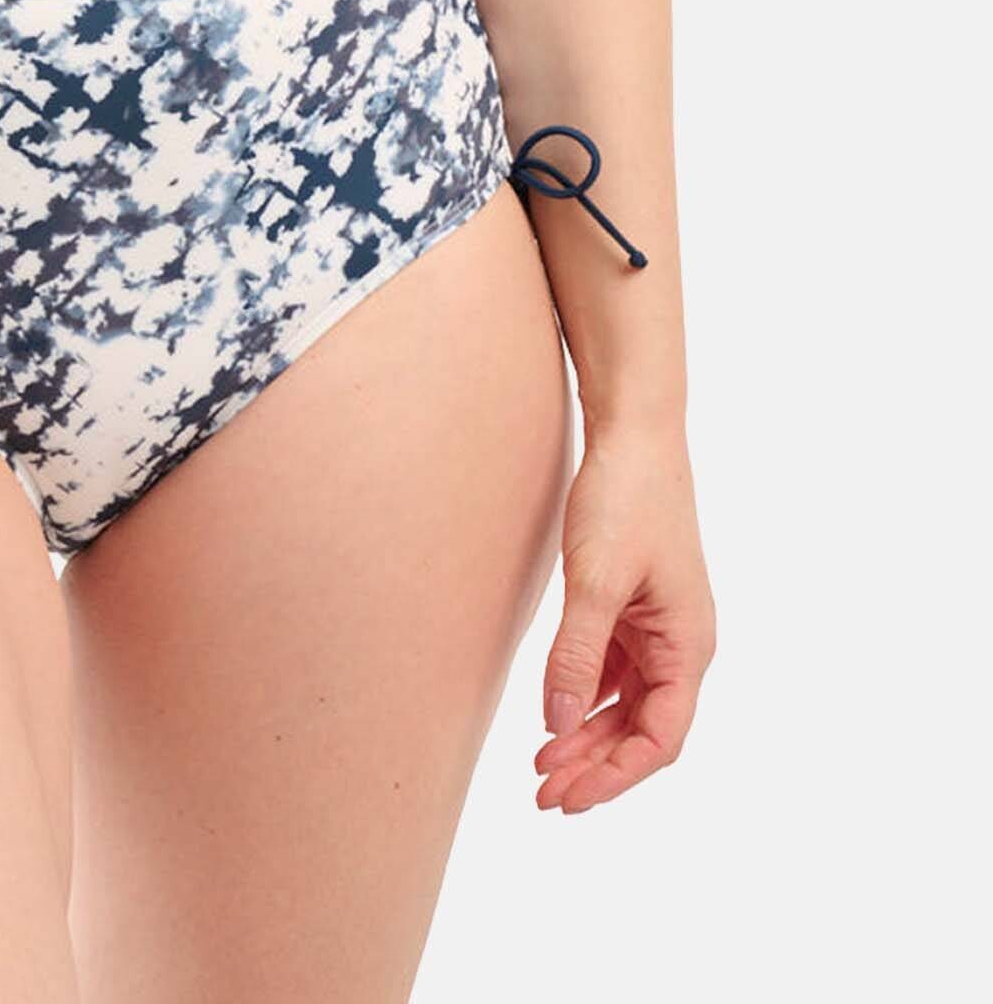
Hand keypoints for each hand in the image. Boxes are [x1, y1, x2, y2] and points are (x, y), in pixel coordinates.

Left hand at [533, 418, 716, 812]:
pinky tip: (553, 714)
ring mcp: (658, 626)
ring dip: (587, 736)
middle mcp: (680, 643)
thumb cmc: (626, 498)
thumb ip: (577, 654)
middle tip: (543, 795)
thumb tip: (559, 725)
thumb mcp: (596, 580)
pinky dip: (584, 696)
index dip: (615, 775)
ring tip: (540, 767)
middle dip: (595, 766)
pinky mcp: (634, 606)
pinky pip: (613, 670)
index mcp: (688, 645)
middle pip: (642, 728)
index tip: (569, 798)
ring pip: (625, 703)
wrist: (635, 431)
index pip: (660, 738)